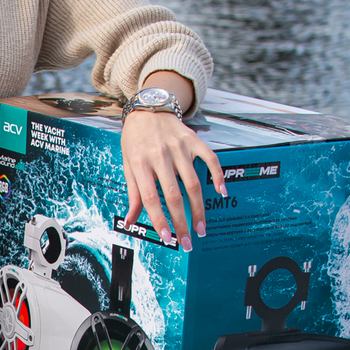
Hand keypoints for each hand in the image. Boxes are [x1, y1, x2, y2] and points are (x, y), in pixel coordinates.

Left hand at [121, 111, 225, 248]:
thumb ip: (133, 193)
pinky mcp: (193, 139)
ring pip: (192, 182)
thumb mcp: (127, 164)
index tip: (168, 239)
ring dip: (198, 208)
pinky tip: (221, 192)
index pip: (150, 198)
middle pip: (174, 195)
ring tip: (201, 227)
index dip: (160, 220)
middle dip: (182, 222)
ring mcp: (178, 147)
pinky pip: (209, 158)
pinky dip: (217, 175)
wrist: (148, 108)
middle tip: (188, 242)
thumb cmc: (135, 139)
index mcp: (140, 163)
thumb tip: (130, 221)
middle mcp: (160, 155)